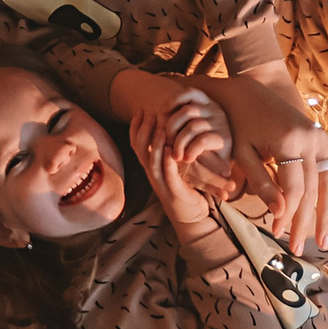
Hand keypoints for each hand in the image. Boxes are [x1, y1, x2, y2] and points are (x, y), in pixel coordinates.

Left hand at [128, 82, 232, 178]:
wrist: (221, 167)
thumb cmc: (198, 147)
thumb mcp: (185, 130)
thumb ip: (175, 121)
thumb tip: (153, 115)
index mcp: (206, 103)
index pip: (189, 92)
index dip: (173, 100)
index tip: (161, 112)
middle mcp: (215, 110)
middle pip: (187, 111)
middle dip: (172, 127)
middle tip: (166, 142)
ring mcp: (221, 123)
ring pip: (193, 126)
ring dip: (179, 142)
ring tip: (176, 155)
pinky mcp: (225, 139)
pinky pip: (202, 140)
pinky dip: (190, 150)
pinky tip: (187, 158)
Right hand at [129, 91, 238, 231]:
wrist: (192, 217)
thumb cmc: (186, 189)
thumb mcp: (176, 166)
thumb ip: (171, 150)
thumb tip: (170, 128)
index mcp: (152, 167)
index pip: (136, 144)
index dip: (135, 127)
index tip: (140, 111)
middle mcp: (153, 175)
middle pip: (140, 150)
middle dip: (143, 130)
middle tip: (149, 113)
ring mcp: (162, 185)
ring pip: (151, 162)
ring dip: (155, 144)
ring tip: (161, 128)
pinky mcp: (174, 193)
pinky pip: (168, 176)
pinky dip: (168, 163)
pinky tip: (171, 151)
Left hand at [208, 68, 327, 253]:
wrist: (251, 92)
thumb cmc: (241, 125)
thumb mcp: (244, 154)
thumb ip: (261, 183)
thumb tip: (279, 213)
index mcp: (289, 142)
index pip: (294, 189)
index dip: (288, 214)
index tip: (278, 233)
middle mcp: (311, 140)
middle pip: (313, 190)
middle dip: (306, 222)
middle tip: (299, 248)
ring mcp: (321, 138)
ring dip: (327, 214)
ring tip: (324, 240)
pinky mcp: (324, 138)